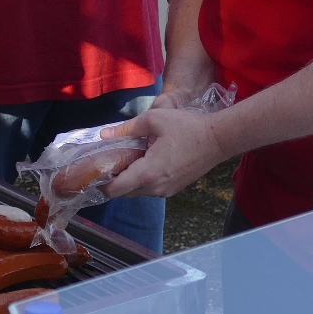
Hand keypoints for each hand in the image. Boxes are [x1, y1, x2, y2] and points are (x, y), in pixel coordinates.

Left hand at [98, 108, 234, 198]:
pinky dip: (143, 178)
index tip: (94, 173)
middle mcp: (156, 188)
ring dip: (130, 179)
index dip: (101, 183)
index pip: (116, 189)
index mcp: (149, 173)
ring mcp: (167, 191)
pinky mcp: (175, 189)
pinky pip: (152, 188)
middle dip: (114, 180)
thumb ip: (126, 129)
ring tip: (127, 158)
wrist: (218, 139)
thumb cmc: (187, 127)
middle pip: (125, 192)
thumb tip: (104, 135)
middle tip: (108, 162)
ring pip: (138, 190)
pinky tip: (145, 160)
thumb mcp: (154, 120)